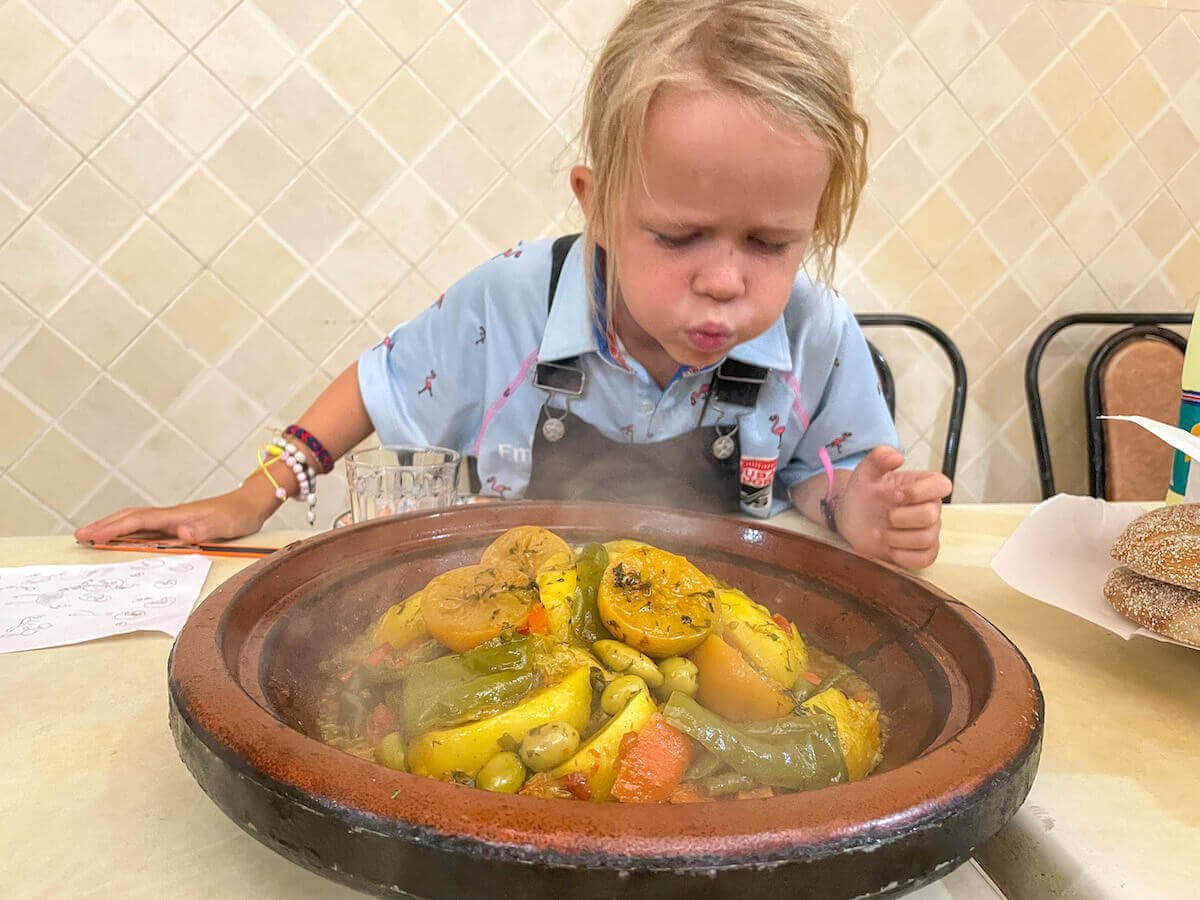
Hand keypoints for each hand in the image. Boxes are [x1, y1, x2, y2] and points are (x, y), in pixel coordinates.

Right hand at [73, 486, 273, 544]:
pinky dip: (130, 532)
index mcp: (178, 516)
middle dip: (105, 526)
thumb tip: (182, 533)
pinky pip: (148, 528)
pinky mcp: (179, 524)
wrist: (251, 502)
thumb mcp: (226, 525)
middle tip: (80, 535)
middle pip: (131, 518)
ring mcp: (174, 519)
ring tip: (91, 536)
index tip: (92, 535)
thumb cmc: (239, 515)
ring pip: (137, 522)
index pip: (139, 522)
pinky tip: (124, 539)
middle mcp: (172, 516)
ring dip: (114, 528)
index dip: (114, 529)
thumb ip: (205, 528)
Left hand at [835, 446, 951, 568]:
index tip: (893, 495)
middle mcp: (932, 508)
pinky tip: (889, 546)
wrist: (852, 518)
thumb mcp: (866, 472)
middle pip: (931, 515)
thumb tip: (897, 456)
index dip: (919, 492)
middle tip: (885, 515)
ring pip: (926, 538)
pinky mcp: (922, 553)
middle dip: (901, 517)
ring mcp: (929, 531)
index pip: (942, 485)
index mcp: (924, 485)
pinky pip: (923, 559)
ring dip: (896, 537)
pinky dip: (902, 555)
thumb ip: (878, 458)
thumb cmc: (864, 493)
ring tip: (880, 532)